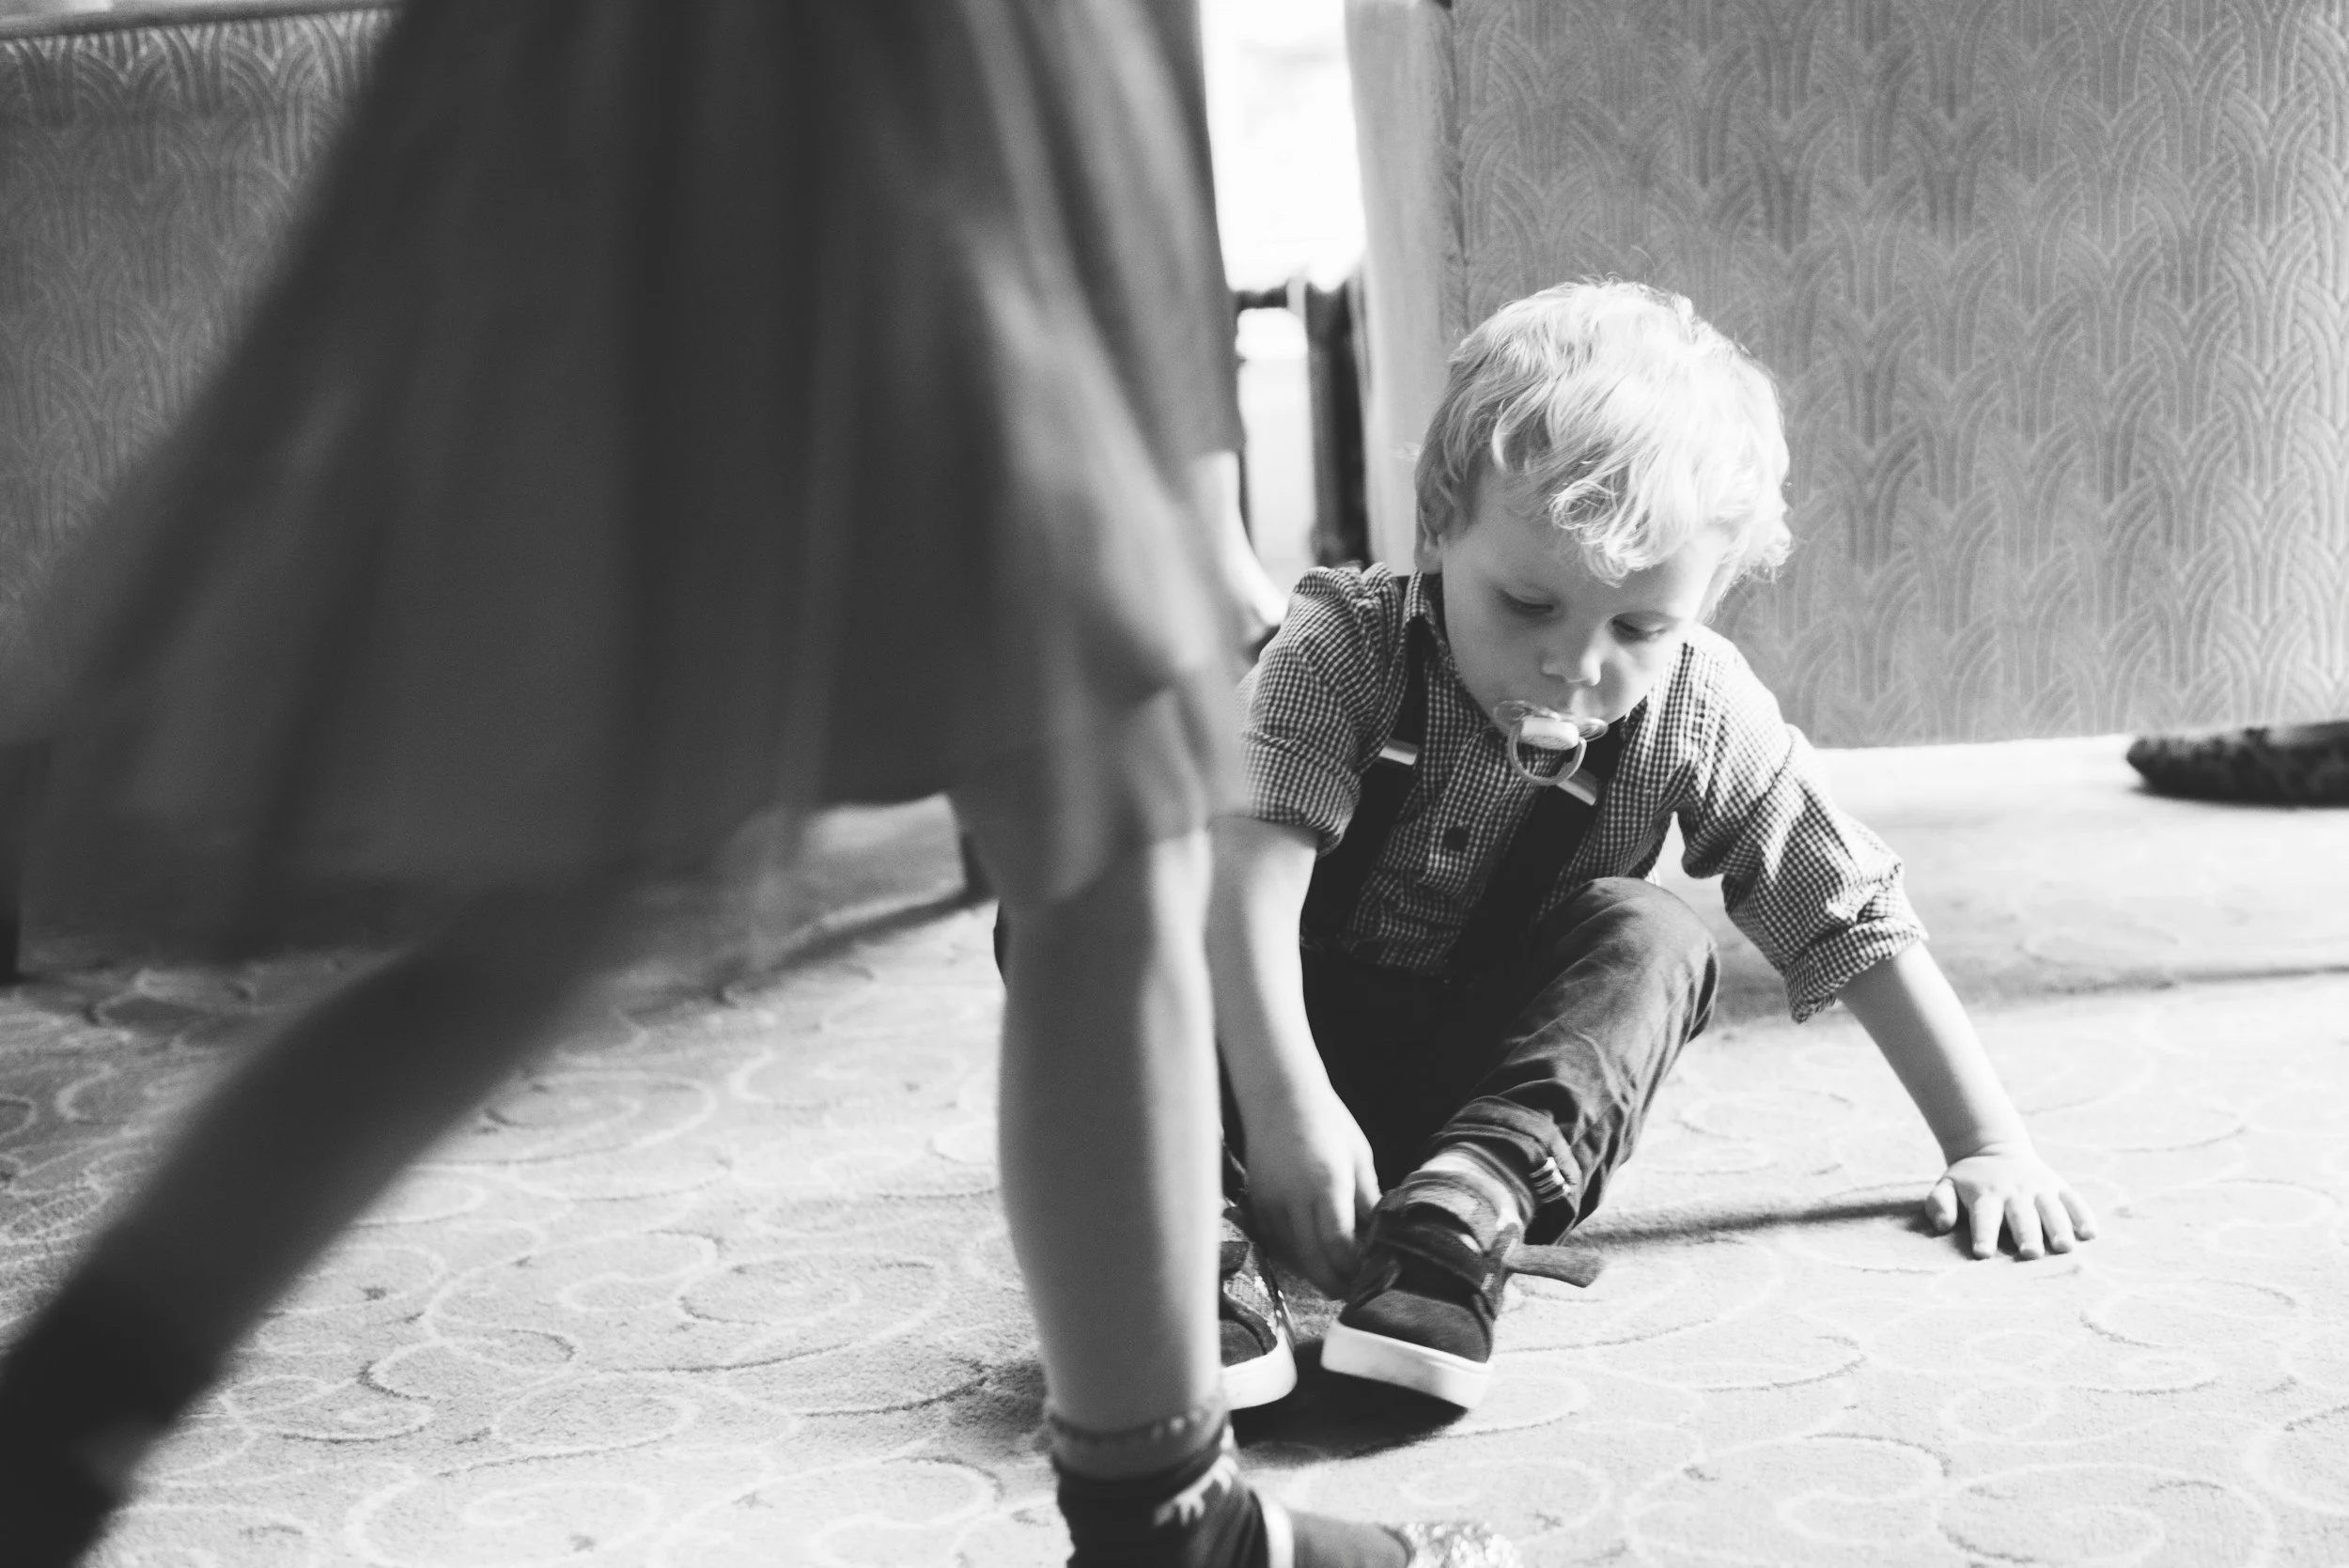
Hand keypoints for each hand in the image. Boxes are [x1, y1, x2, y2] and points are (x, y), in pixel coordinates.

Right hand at [1241, 1089, 1381, 1296]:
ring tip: (1337, 1283)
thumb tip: (1381, 1236)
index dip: (1353, 1267)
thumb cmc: (1328, 1121)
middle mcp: (1294, 1197)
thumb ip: (1368, 1199)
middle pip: (1313, 1259)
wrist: (1278, 1096)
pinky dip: (1295, 1258)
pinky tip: (1312, 1260)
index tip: (1369, 1275)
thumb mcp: (1359, 1157)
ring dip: (1315, 1274)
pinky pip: (1276, 1242)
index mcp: (1326, 1183)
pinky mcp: (1257, 1202)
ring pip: (1292, 1256)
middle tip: (1354, 1293)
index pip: (1339, 1243)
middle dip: (1335, 1283)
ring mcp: (1271, 1202)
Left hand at [1927, 1143, 2097, 1259]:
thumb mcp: (1946, 1186)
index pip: (1983, 1216)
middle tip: (2030, 1254)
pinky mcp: (2059, 1186)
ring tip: (2064, 1248)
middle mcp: (2014, 1191)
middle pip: (2021, 1216)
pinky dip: (2083, 1216)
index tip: (1982, 1253)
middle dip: (2026, 1234)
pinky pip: (2074, 1200)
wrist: (1993, 1149)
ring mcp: (2039, 1187)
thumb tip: (1942, 1225)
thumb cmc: (1969, 1181)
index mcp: (1985, 1194)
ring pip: (2051, 1209)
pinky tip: (2090, 1233)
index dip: (1983, 1234)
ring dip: (2058, 1228)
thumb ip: (1940, 1204)